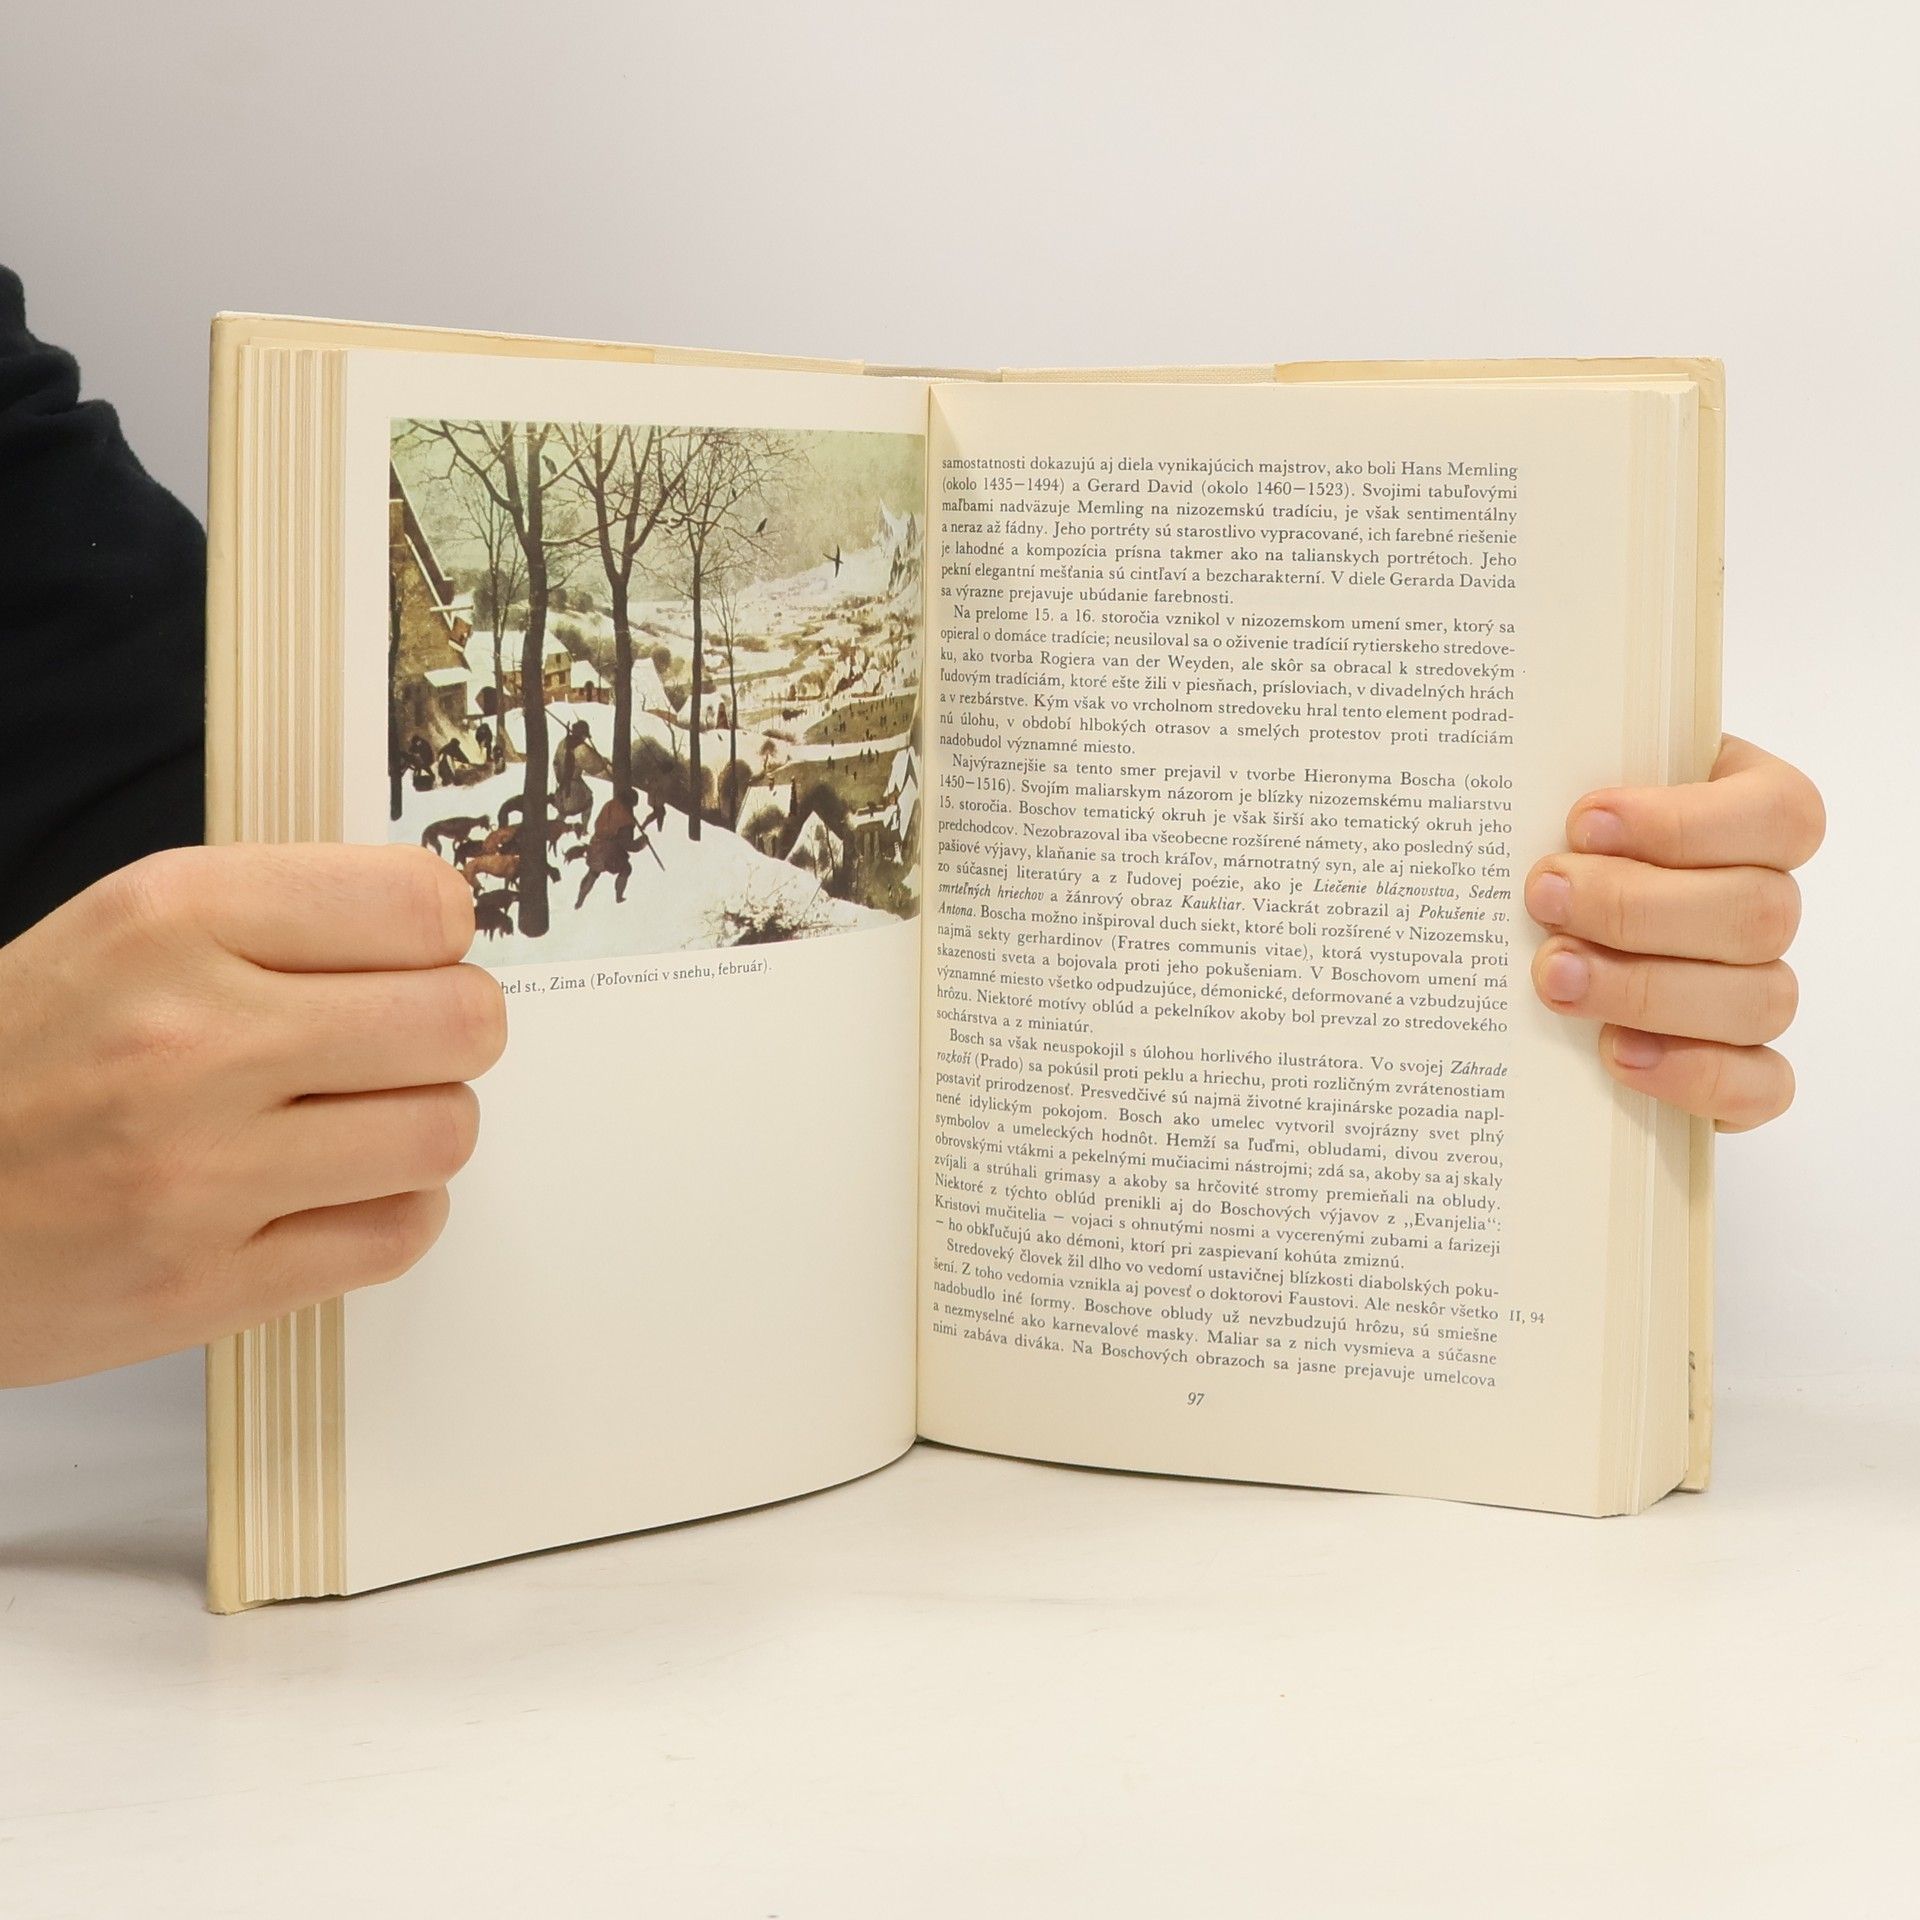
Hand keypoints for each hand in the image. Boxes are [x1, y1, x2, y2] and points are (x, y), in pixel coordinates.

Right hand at [0, 844, 506, 1385]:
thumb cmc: (19, 1058)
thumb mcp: (127, 932)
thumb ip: (282, 920)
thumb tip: (442, 932)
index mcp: (174, 920)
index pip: (422, 905)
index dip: (439, 937)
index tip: (414, 958)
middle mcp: (193, 1039)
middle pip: (461, 1022)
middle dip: (450, 1033)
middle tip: (403, 1044)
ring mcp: (200, 1172)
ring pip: (444, 1132)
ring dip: (423, 1127)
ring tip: (359, 1121)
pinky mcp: (206, 1283)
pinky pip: (399, 1234)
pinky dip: (392, 1211)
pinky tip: (335, 1191)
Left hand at [1523, 736, 1823, 1130]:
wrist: (1542, 920)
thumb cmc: (1553, 842)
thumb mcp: (1559, 791)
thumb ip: (1562, 778)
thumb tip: (1509, 764)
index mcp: (1748, 816)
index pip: (1779, 814)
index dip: (1688, 822)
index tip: (1582, 823)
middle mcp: (1765, 903)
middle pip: (1761, 912)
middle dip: (1638, 908)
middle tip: (1543, 898)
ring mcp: (1759, 988)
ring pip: (1760, 999)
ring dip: (1648, 989)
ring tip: (1553, 975)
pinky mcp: (1742, 1067)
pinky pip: (1762, 1086)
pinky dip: (1694, 1074)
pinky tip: (1615, 1054)